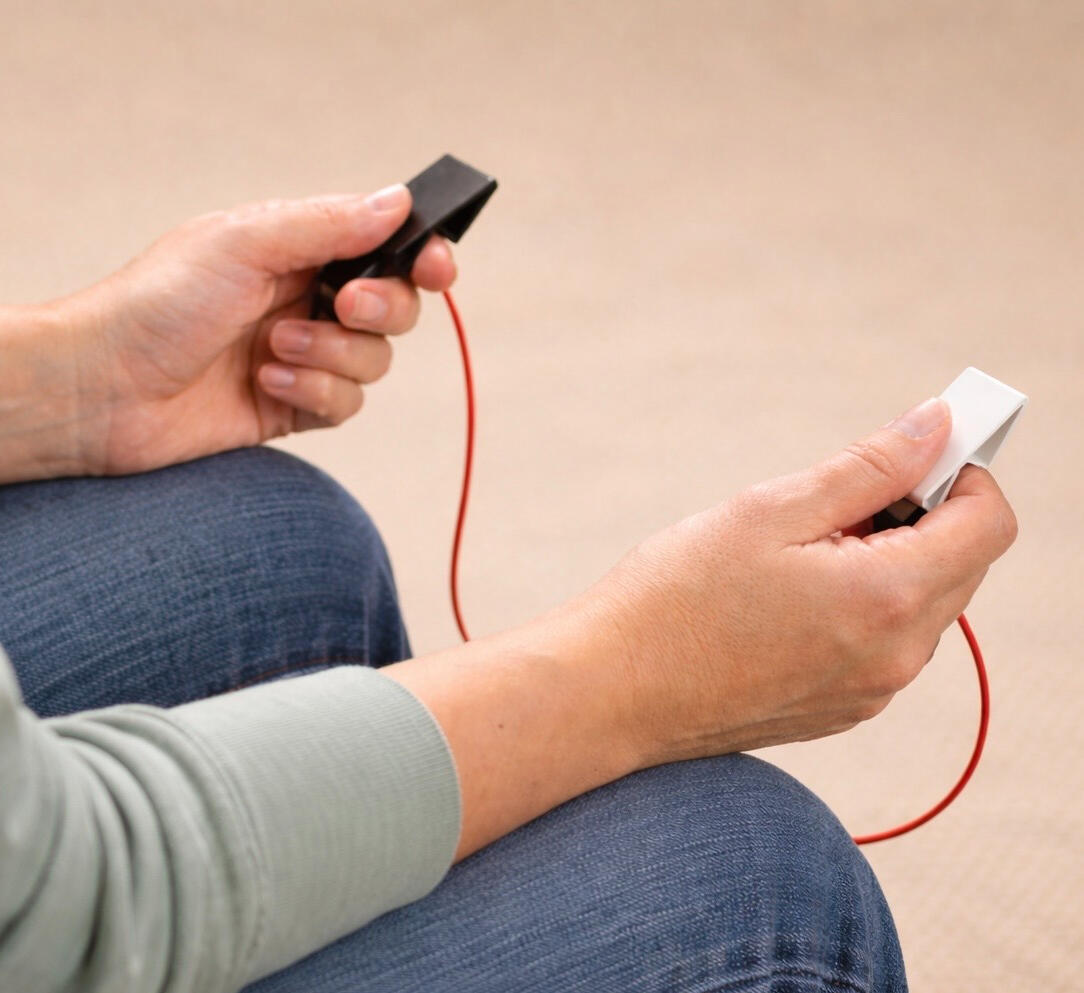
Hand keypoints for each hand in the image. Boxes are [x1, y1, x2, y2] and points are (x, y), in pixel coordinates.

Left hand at [55, 185, 455, 474]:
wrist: (107, 388)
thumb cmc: (159, 302)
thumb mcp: (244, 243)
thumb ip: (328, 224)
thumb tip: (399, 201)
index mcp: (299, 248)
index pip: (385, 245)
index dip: (422, 254)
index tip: (437, 266)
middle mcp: (308, 299)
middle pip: (396, 305)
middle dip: (381, 307)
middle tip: (342, 305)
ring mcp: (306, 355)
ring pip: (376, 360)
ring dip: (332, 355)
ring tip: (273, 349)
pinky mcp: (297, 405)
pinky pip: (347, 404)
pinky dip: (315, 392)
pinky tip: (266, 382)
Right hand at [590, 396, 1018, 764]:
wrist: (611, 694)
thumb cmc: (674, 599)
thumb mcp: (768, 511)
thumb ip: (867, 468)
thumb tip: (934, 426)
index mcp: (888, 598)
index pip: (989, 523)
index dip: (962, 471)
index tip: (915, 450)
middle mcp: (897, 657)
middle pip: (961, 563)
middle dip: (921, 514)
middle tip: (837, 497)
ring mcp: (872, 692)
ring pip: (923, 602)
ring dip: (888, 559)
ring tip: (798, 551)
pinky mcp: (842, 709)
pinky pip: (885, 640)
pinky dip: (862, 602)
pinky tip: (788, 595)